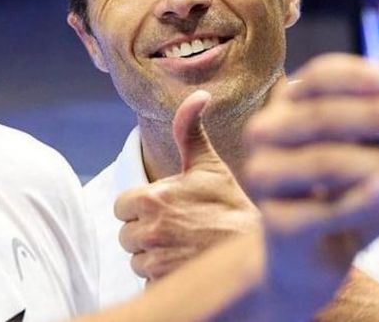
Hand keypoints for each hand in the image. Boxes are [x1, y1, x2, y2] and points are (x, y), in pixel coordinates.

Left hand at [114, 90, 261, 281]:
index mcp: (152, 198)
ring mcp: (156, 259)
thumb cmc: (230, 206)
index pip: (121, 206)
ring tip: (182, 246)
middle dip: (145, 232)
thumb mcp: (209, 166)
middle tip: (176, 228)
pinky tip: (183, 265)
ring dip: (152, 256)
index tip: (163, 208)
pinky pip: (146, 281)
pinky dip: (160, 276)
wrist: (256, 252)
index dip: (140, 208)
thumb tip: (198, 95)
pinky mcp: (163, 283)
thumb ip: (190, 131)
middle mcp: (150, 229)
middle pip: (126, 235)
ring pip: (135, 259)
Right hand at [241, 54, 378, 314]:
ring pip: (327, 162)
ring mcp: (265, 179)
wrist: (309, 258)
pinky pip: (327, 208)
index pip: (318, 78)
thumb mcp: (377, 153)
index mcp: (287, 107)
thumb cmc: (343, 196)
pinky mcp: (278, 223)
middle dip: (378, 113)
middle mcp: (265, 136)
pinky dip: (367, 196)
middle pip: (320, 116)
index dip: (360, 74)